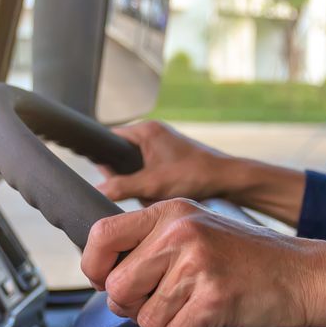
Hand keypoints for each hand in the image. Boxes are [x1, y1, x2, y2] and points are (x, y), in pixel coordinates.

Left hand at [81, 199, 324, 326]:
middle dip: (134, 309)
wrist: (305, 274)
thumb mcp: (197, 231)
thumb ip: (153, 244)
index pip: (101, 235)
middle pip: (117, 288)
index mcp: (169, 213)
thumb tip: (104, 275)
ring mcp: (197, 264)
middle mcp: (179, 232)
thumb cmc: (249, 259)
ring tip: (195, 315)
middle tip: (164, 308)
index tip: (106, 283)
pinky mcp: (214, 297)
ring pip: (146, 319)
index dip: (93, 268)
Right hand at [96, 120, 308, 225]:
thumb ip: (122, 187)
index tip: (108, 178)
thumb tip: (97, 191)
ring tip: (156, 194)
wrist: (228, 180)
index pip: (109, 139)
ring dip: (142, 186)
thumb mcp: (152, 184)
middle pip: (121, 157)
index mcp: (145, 130)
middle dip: (127, 179)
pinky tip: (164, 196)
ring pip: (136, 169)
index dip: (105, 160)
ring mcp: (162, 146)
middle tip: (141, 191)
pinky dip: (154, 187)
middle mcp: (152, 133)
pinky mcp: (170, 159)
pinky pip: (150, 174)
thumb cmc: (195, 174)